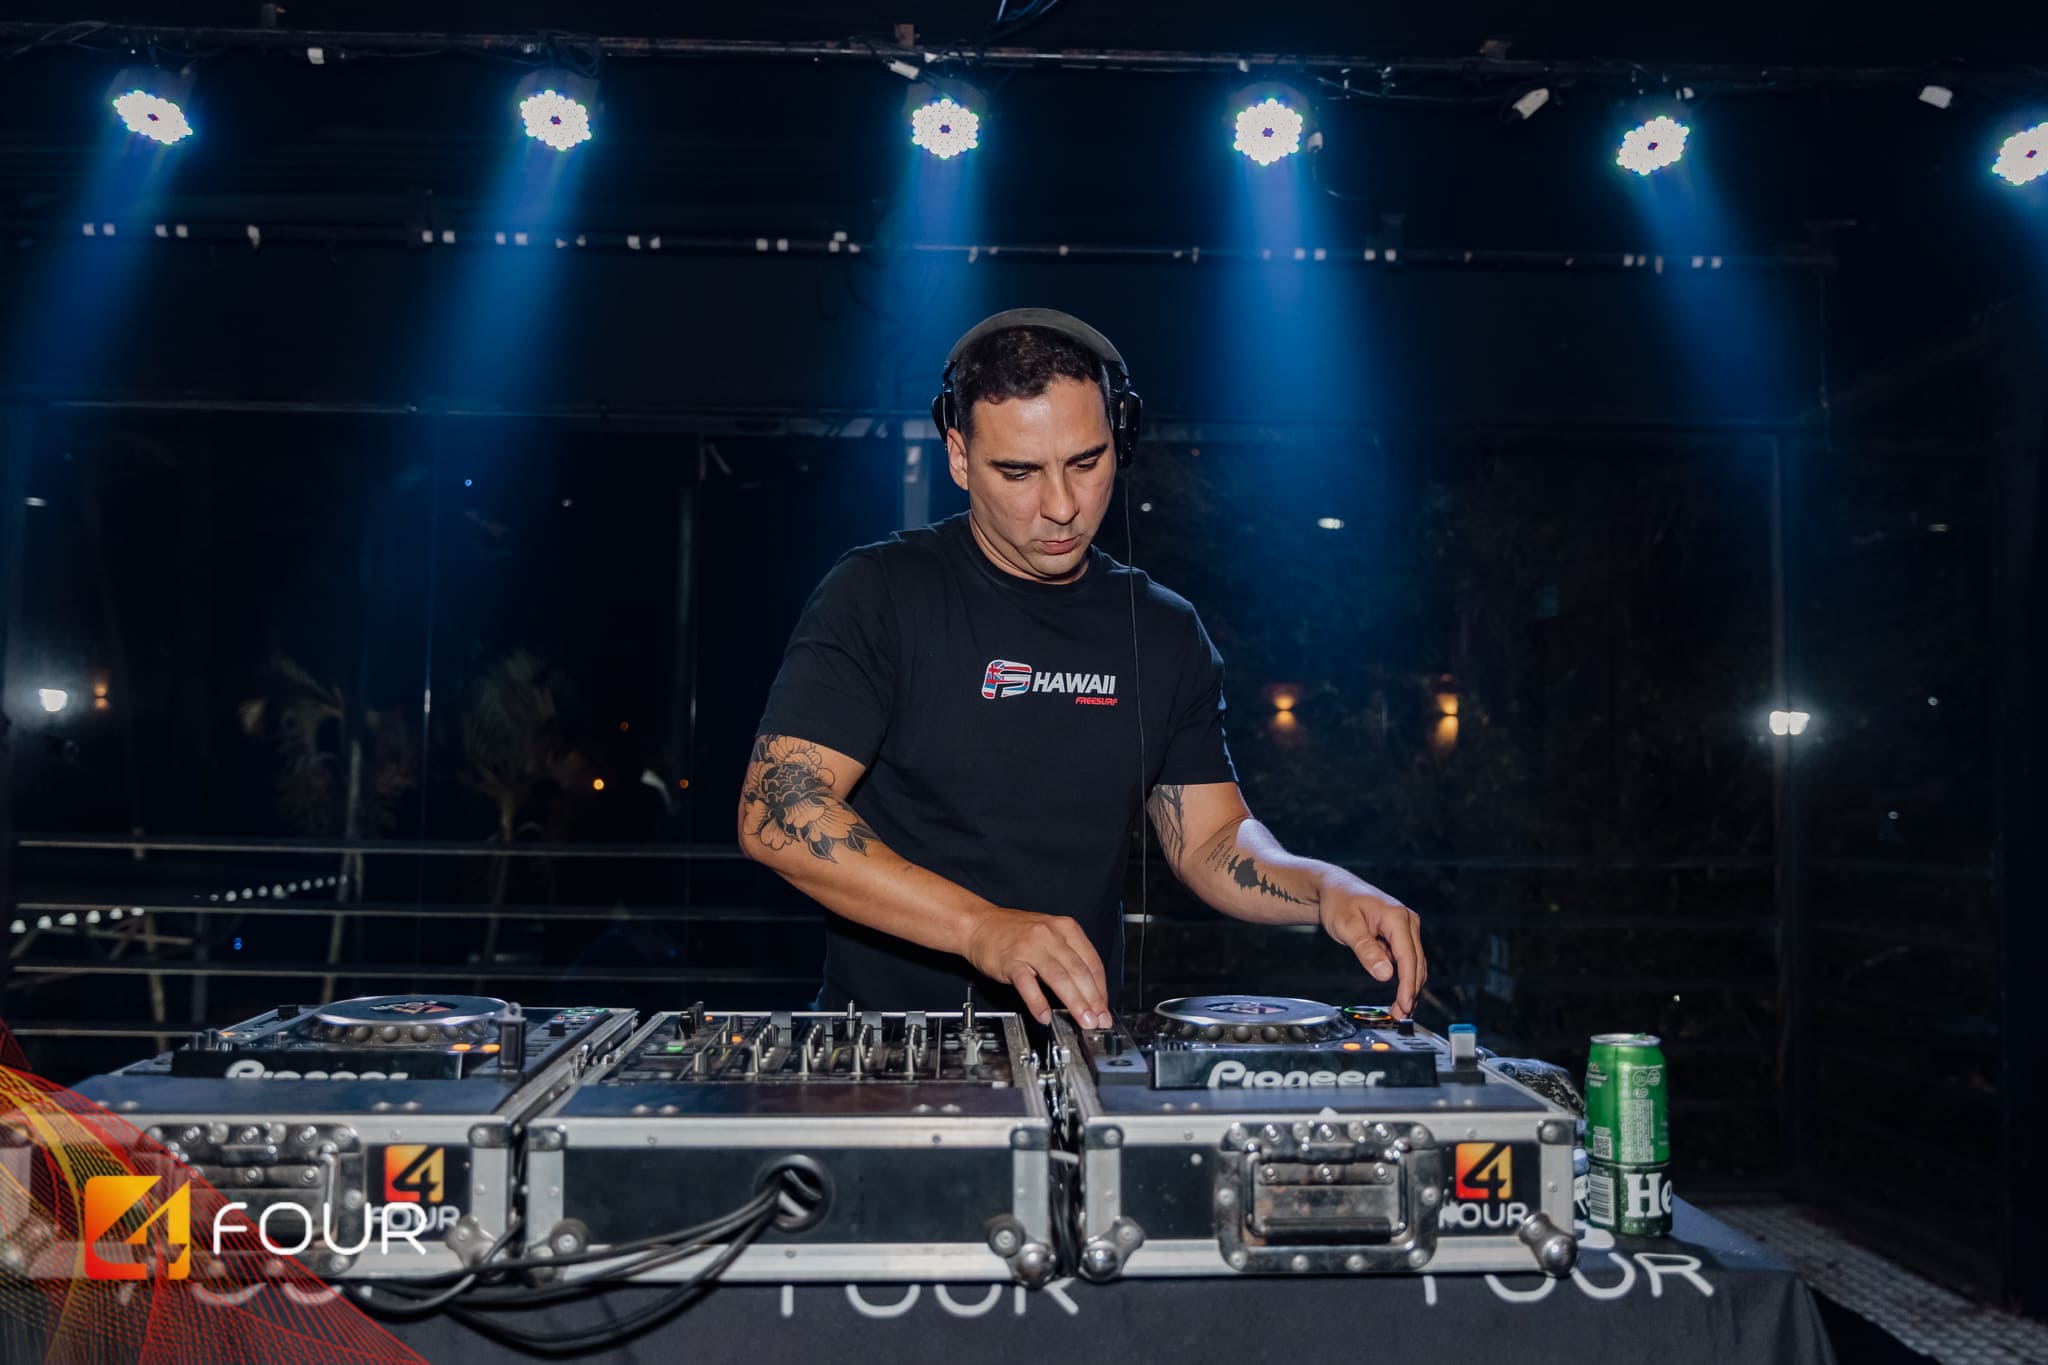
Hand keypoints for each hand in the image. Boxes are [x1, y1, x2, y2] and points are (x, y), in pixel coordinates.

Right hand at [962, 907, 1111, 1028]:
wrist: (978, 924)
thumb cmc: (1014, 932)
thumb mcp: (1049, 934)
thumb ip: (1069, 957)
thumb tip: (1089, 989)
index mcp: (1065, 928)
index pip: (1092, 961)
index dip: (1101, 989)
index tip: (1104, 1008)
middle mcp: (1050, 935)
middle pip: (1079, 971)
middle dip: (1093, 1000)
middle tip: (1099, 1020)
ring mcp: (1030, 948)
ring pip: (1060, 978)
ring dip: (1075, 1003)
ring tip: (1083, 1020)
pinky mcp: (1011, 961)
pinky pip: (1028, 984)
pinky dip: (1038, 1002)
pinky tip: (1045, 1016)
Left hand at [1317, 879, 1426, 1017]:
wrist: (1335, 888)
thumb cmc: (1339, 902)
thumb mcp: (1347, 927)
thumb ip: (1366, 950)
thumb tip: (1386, 975)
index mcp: (1396, 917)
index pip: (1408, 957)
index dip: (1408, 984)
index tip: (1405, 1005)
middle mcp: (1407, 921)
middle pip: (1416, 963)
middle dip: (1411, 991)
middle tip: (1400, 1015)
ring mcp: (1406, 927)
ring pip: (1415, 963)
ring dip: (1410, 987)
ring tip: (1400, 1010)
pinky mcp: (1400, 934)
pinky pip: (1407, 959)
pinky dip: (1405, 977)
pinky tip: (1399, 994)